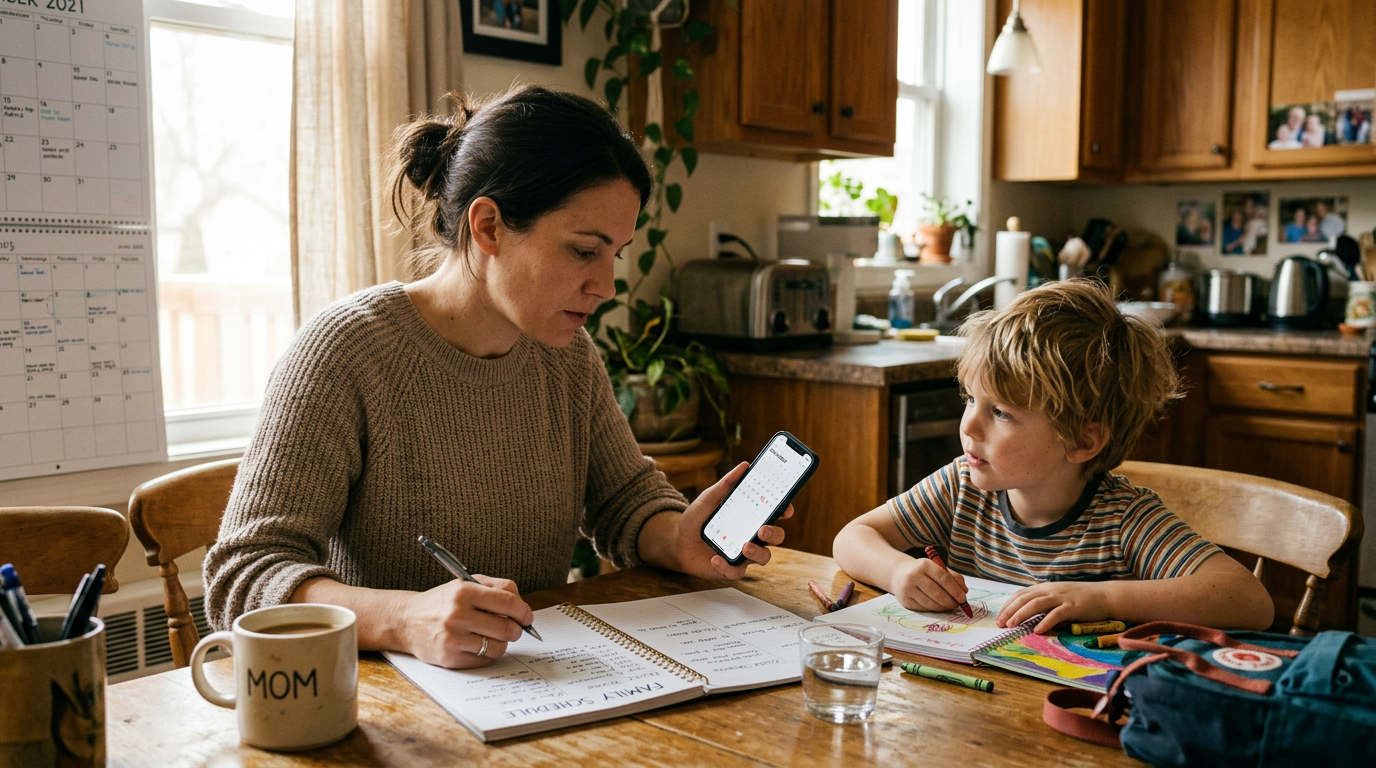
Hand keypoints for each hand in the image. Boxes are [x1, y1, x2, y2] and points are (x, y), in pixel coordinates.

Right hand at [397, 574, 532, 667]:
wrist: (406, 621)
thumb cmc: (442, 602)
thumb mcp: (465, 584)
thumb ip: (496, 588)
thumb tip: (522, 607)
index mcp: (464, 592)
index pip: (508, 602)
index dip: (524, 611)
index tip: (526, 616)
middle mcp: (457, 615)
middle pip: (507, 628)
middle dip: (516, 630)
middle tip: (513, 628)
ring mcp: (452, 639)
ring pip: (498, 647)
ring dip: (501, 643)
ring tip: (491, 636)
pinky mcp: (449, 659)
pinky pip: (484, 660)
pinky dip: (487, 654)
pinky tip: (477, 645)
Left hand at [669, 461, 792, 578]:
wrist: (677, 541)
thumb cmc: (697, 519)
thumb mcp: (709, 498)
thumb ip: (726, 484)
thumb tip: (744, 466)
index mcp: (751, 517)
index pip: (775, 514)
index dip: (784, 511)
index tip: (786, 509)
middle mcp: (752, 535)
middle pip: (776, 537)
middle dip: (774, 533)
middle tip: (763, 529)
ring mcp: (744, 554)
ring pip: (764, 557)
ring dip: (758, 553)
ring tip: (745, 546)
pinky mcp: (731, 568)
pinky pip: (737, 572)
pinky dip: (727, 566)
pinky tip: (715, 558)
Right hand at [889, 556, 967, 612]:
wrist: (897, 573)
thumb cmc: (922, 571)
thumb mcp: (936, 567)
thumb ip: (952, 576)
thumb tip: (964, 591)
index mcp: (924, 565)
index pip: (943, 578)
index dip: (955, 589)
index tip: (963, 598)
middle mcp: (914, 576)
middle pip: (937, 593)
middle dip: (951, 601)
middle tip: (958, 604)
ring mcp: (908, 589)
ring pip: (931, 603)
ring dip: (944, 607)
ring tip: (949, 605)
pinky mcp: (905, 600)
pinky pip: (924, 608)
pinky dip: (934, 609)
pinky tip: (938, 606)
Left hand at [996, 581, 1110, 633]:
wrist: (1105, 596)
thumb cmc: (1081, 599)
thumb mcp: (1059, 597)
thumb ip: (1044, 603)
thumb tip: (1027, 616)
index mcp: (1045, 588)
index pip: (1021, 594)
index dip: (1008, 605)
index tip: (999, 617)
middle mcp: (1051, 590)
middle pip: (1025, 599)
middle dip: (1010, 611)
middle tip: (1000, 624)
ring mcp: (1062, 598)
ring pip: (1036, 604)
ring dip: (1022, 615)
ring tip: (1012, 625)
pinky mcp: (1073, 607)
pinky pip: (1056, 614)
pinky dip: (1045, 622)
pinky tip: (1037, 630)